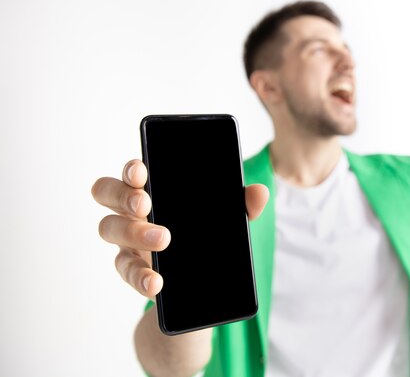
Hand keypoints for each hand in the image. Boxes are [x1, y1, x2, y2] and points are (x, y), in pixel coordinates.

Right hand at [91, 159, 268, 299]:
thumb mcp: (226, 219)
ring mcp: (128, 239)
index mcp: (153, 189)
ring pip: (109, 228)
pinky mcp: (132, 268)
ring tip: (163, 239)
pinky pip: (126, 270)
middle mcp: (133, 210)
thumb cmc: (206, 234)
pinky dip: (140, 276)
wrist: (201, 284)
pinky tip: (155, 282)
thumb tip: (260, 192)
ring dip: (133, 231)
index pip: (132, 171)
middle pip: (107, 192)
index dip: (132, 168)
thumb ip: (241, 205)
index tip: (142, 171)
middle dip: (124, 195)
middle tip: (147, 204)